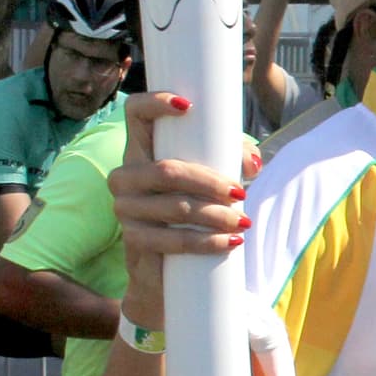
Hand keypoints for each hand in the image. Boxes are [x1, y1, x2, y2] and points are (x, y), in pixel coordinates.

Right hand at [107, 93, 250, 325]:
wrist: (168, 272)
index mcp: (140, 150)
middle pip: (166, 170)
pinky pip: (171, 239)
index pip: (135, 113)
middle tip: (239, 193)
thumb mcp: (213, 178)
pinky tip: (229, 242)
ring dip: (213, 215)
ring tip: (242, 221)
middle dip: (208, 182)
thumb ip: (233, 158)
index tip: (188, 105)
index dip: (155, 103)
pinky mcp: (134, 241)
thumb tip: (250, 162)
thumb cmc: (193, 211)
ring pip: (173, 207)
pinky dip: (205, 242)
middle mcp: (124, 176)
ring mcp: (124, 209)